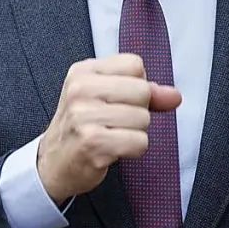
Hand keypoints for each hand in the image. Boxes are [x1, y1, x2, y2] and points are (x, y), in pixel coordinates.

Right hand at [36, 54, 181, 204]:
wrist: (53, 163)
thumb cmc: (82, 127)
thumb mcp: (104, 98)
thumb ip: (142, 92)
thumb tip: (175, 96)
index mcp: (82, 71)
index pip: (134, 64)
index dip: (136, 85)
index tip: (118, 100)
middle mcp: (80, 89)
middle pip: (142, 90)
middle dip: (138, 111)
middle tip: (113, 122)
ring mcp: (84, 116)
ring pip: (143, 118)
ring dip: (135, 133)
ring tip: (111, 135)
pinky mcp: (93, 142)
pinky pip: (139, 142)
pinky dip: (132, 150)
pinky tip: (112, 149)